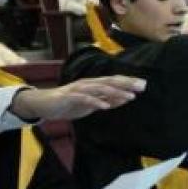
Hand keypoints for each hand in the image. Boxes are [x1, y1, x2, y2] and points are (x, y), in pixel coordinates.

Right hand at [11, 76, 145, 120]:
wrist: (44, 105)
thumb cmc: (68, 103)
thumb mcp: (91, 104)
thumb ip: (106, 101)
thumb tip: (124, 99)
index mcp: (93, 84)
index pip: (114, 81)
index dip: (128, 82)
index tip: (143, 85)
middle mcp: (88, 84)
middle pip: (110, 82)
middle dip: (127, 84)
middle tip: (142, 86)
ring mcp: (78, 89)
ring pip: (99, 88)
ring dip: (116, 92)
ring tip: (129, 97)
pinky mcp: (69, 97)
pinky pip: (85, 99)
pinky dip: (96, 102)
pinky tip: (106, 107)